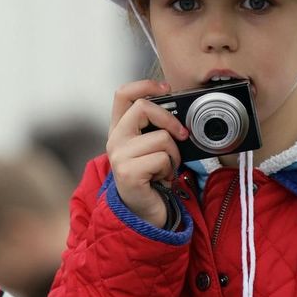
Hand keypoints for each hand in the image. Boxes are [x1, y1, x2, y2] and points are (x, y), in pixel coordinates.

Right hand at [106, 80, 188, 226]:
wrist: (143, 211)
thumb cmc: (151, 178)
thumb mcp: (152, 148)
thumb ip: (157, 129)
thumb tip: (181, 115)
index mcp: (119, 129)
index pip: (123, 94)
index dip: (144, 84)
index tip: (166, 88)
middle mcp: (114, 140)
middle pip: (144, 108)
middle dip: (171, 120)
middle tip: (181, 136)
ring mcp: (119, 156)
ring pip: (161, 138)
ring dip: (174, 155)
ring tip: (166, 167)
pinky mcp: (128, 172)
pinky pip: (163, 158)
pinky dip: (170, 169)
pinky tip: (161, 178)